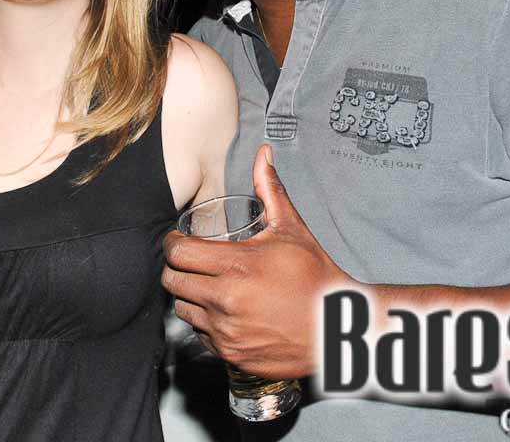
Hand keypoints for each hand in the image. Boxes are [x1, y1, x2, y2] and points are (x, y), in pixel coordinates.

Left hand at [163, 145, 349, 377]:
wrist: (337, 327)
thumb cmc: (315, 276)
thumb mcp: (292, 229)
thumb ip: (270, 189)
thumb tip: (263, 154)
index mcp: (237, 266)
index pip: (178, 253)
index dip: (174, 244)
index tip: (181, 241)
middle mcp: (225, 300)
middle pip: (172, 281)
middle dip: (177, 268)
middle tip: (189, 262)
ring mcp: (226, 331)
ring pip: (183, 309)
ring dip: (189, 295)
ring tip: (207, 285)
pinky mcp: (230, 354)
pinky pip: (200, 335)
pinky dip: (206, 322)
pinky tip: (223, 311)